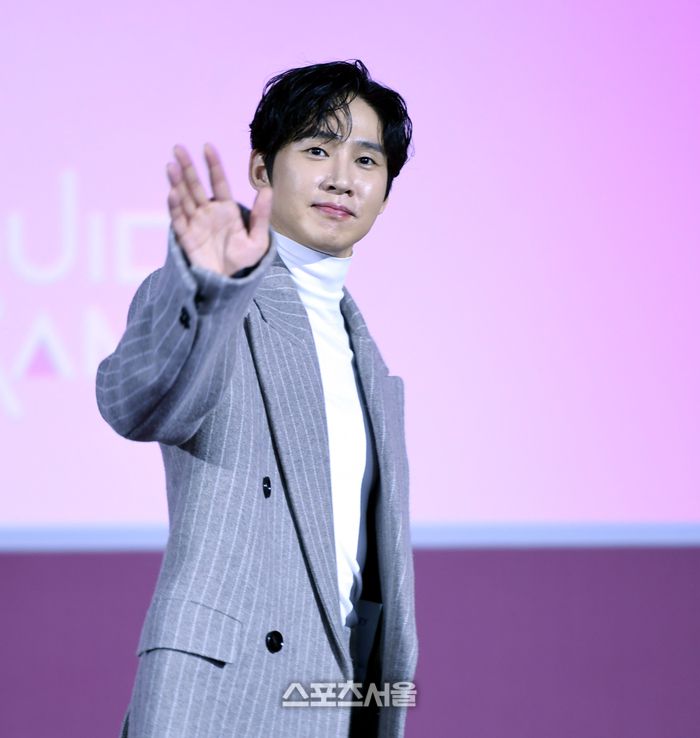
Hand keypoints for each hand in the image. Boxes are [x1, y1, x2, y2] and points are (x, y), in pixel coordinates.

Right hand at [166, 143, 271, 275]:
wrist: (228, 284)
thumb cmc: (243, 261)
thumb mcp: (257, 240)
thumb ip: (261, 216)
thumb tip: (267, 190)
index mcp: (226, 210)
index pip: (219, 182)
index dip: (213, 165)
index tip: (208, 147)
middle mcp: (208, 213)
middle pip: (196, 186)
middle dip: (188, 168)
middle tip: (178, 148)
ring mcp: (195, 223)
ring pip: (184, 198)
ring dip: (177, 182)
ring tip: (171, 166)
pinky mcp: (186, 237)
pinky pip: (179, 219)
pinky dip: (175, 207)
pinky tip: (173, 193)